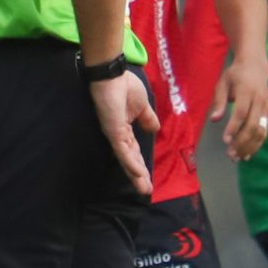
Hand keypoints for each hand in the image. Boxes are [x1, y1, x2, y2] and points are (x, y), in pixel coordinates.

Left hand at [92, 70, 155, 198]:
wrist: (112, 75)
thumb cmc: (124, 86)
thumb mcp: (142, 105)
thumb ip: (148, 119)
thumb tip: (155, 130)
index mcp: (125, 130)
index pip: (134, 152)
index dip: (141, 166)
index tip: (147, 180)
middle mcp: (119, 136)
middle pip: (130, 160)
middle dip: (139, 177)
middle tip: (146, 192)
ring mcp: (115, 135)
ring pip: (127, 160)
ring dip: (136, 175)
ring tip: (144, 189)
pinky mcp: (113, 131)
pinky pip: (123, 150)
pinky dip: (131, 162)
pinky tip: (138, 173)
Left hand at [211, 56, 267, 161]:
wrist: (256, 65)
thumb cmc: (235, 75)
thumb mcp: (223, 83)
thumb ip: (219, 101)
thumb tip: (214, 120)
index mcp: (247, 91)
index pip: (241, 113)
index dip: (233, 128)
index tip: (225, 141)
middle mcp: (259, 100)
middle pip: (252, 125)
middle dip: (242, 142)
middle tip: (231, 154)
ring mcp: (266, 107)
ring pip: (261, 130)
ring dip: (250, 146)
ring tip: (238, 157)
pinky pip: (265, 130)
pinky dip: (258, 143)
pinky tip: (248, 153)